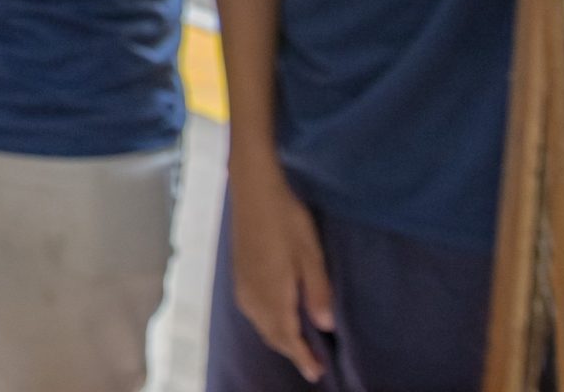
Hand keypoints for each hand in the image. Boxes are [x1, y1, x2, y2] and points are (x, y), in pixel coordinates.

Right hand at [228, 158, 335, 381]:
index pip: (288, 336)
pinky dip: (266, 323)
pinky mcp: (238, 274)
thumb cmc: (286, 218)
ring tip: (297, 345)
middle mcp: (253, 294)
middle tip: (312, 364)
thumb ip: (318, 291)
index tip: (317, 373)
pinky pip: (252, 311)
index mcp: (273, 292)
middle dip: (290, 351)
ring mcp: (242, 284)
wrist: (252, 189)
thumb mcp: (311, 253)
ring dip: (278, 337)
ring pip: (260, 324)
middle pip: (271, 334)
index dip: (302, 357)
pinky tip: (276, 317)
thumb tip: (325, 326)